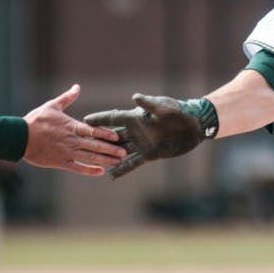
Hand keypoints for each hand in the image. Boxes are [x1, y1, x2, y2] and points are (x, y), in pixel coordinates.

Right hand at [22, 84, 126, 175]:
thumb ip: (67, 98)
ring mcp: (67, 153)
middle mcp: (71, 141)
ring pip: (89, 158)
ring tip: (118, 162)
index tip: (118, 137)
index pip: (92, 131)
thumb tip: (77, 86)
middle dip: (111, 150)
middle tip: (125, 153)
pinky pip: (77, 168)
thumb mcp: (52, 106)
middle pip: (95, 146)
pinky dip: (89, 170)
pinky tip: (100, 172)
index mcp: (71, 127)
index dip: (106, 134)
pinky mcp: (60, 163)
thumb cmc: (35, 120)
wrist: (19, 137)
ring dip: (104, 160)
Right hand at [84, 94, 217, 179]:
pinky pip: (133, 163)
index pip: (113, 118)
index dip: (100, 119)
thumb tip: (135, 97)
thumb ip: (148, 104)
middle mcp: (136, 131)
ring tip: (92, 162)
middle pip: (113, 136)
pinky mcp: (149, 154)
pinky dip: (122, 169)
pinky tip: (111, 175)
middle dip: (98, 140)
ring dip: (107, 156)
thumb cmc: (178, 112)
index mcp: (136, 117)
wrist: (193, 126)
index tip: (84, 119)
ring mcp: (141, 143)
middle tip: (80, 144)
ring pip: (120, 151)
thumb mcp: (164, 107)